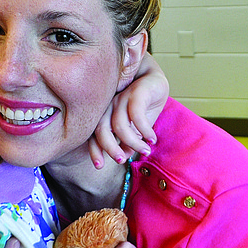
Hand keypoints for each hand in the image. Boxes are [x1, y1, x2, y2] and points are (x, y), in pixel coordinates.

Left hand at [89, 52, 167, 167]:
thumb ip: (126, 141)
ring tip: (146, 150)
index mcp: (103, 115)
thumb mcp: (133, 127)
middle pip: (101, 130)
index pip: (93, 135)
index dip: (94, 150)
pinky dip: (144, 130)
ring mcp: (121, 98)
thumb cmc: (141, 106)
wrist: (154, 82)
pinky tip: (152, 138)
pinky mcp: (136, 93)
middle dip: (110, 148)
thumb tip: (124, 156)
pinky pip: (136, 115)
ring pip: (119, 125)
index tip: (99, 166)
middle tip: (121, 161)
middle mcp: (109, 107)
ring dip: (133, 142)